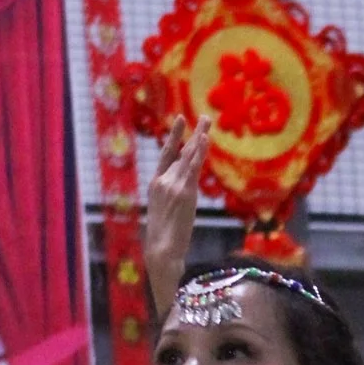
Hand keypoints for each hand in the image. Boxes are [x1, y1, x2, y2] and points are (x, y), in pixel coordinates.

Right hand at [144, 114, 211, 318]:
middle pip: (180, 152)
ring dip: (199, 136)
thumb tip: (184, 192)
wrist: (161, 248)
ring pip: (188, 156)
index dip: (174, 137)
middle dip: (192, 133)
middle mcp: (163, 180)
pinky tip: (205, 139)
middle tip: (203, 117)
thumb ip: (174, 198)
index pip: (166, 155)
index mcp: (156, 183)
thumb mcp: (166, 213)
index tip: (181, 121)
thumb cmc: (164, 238)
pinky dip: (199, 152)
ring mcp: (173, 184)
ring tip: (207, 120)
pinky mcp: (184, 191)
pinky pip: (193, 167)